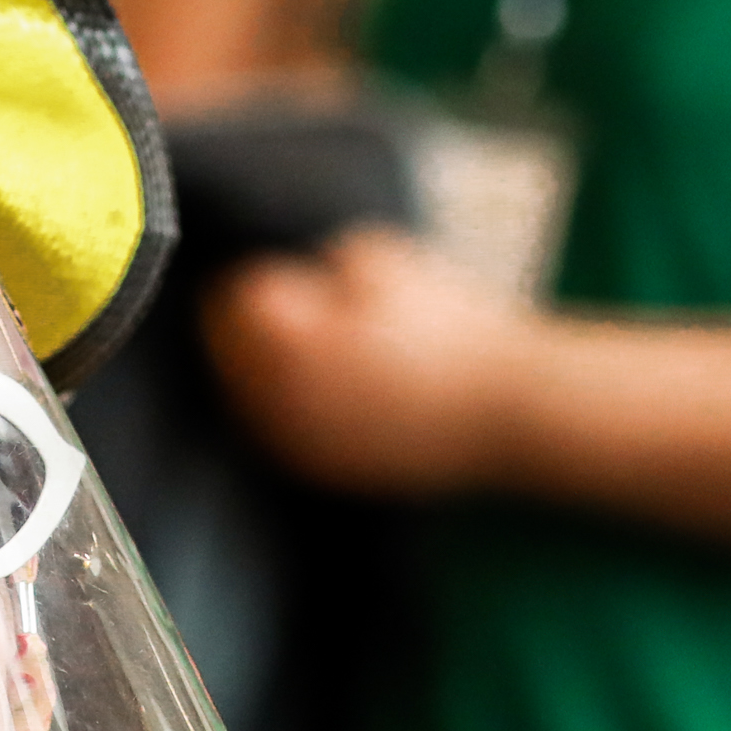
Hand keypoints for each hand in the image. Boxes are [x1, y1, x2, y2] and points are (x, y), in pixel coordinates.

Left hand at [202, 228, 545, 498]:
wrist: (506, 411)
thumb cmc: (451, 325)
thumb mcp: (383, 258)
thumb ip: (321, 259)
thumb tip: (293, 271)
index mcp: (288, 338)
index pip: (230, 299)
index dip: (245, 276)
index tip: (263, 266)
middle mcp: (279, 398)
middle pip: (224, 354)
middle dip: (239, 326)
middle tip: (262, 303)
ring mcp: (299, 442)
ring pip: (243, 400)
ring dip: (253, 371)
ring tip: (284, 346)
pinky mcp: (324, 472)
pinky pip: (277, 436)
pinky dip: (280, 411)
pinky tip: (310, 392)